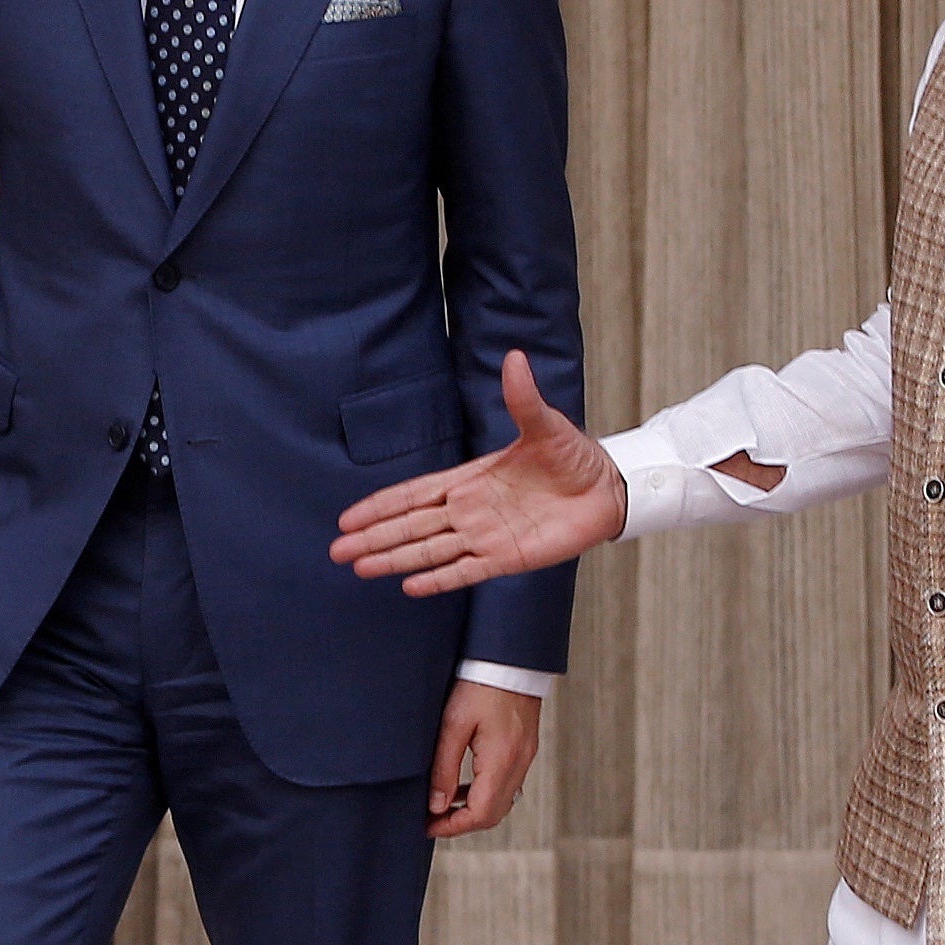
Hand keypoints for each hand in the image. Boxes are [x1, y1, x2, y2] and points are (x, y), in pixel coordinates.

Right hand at [332, 350, 624, 594]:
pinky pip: (466, 572)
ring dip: (396, 559)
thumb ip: (523, 398)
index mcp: (470, 480)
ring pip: (430, 551)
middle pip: (412, 527)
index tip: (349, 518)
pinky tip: (410, 586)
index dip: (382, 505)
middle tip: (337, 551)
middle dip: (375, 537)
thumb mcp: (545, 423)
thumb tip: (515, 357)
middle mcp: (470, 511)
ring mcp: (486, 537)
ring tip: (360, 567)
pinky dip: (439, 580)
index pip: (415, 495)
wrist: (607, 489)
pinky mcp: (507, 559)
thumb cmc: (574, 456)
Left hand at [426, 680, 541, 838]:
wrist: (510, 657)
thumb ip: (444, 767)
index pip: (481, 813)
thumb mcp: (453, 724)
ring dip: (474, 808)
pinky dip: (486, 792)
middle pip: (494, 814)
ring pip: (503, 801)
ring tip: (444, 803)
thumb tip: (436, 804)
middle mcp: (519, 763)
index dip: (452, 826)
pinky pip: (508, 783)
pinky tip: (465, 783)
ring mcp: (526, 755)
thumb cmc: (480, 683)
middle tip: (434, 820)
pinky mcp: (526, 747)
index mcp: (502, 759)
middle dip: (462, 822)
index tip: (429, 826)